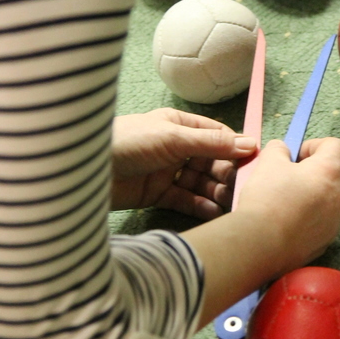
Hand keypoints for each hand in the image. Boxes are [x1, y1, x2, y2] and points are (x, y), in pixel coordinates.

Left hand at [109, 108, 255, 215]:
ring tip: (230, 204)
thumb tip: (250, 143)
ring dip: (216, 192)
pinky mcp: (158, 194)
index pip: (217, 136)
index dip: (236, 149)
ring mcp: (167, 171)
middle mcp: (176, 147)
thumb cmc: (129, 142)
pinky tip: (213, 213)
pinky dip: (200, 206)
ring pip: (200, 182)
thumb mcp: (173, 138)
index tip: (254, 164)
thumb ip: (212, 143)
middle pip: (211, 161)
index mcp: (180, 125)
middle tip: (242, 190)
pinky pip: (185, 199)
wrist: (84, 170)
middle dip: (227, 175)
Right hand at [181, 135, 339, 327]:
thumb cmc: (267, 197)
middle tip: (284, 179)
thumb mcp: (268, 162)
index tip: (294, 155)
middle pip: (330, 174)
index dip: (313, 144)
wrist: (262, 244)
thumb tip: (283, 151)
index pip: (335, 145)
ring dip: (309, 195)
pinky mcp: (327, 241)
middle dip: (309, 172)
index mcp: (330, 171)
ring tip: (283, 203)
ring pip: (326, 199)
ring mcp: (336, 221)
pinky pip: (320, 221)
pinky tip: (285, 224)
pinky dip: (307, 218)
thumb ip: (279, 149)